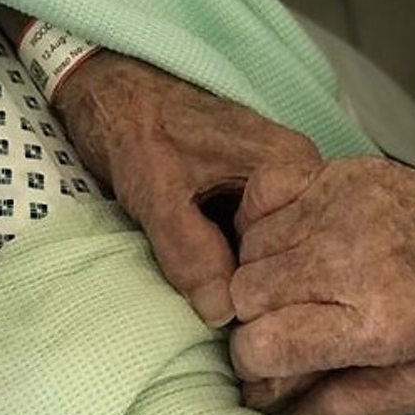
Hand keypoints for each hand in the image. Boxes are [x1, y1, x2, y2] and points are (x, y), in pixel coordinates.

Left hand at [54, 52, 321, 326]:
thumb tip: (223, 312)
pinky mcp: (248, 200)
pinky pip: (249, 245)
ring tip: (219, 310)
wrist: (109, 93)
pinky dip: (229, 266)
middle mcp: (296, 181)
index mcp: (292, 169)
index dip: (275, 290)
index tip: (246, 321)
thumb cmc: (134, 126)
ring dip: (242, 280)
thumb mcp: (158, 192)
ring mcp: (273, 192)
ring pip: (268, 255)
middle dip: (261, 289)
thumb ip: (190, 251)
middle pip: (291, 255)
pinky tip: (210, 286)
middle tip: (228, 321)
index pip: (306, 248)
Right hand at [230, 157, 414, 414]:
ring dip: (261, 277)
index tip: (280, 375)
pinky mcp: (346, 173)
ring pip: (249, 246)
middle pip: (246, 293)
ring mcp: (346, 206)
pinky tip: (299, 246)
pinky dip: (266, 224)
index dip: (260, 370)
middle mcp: (354, 258)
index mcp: (381, 320)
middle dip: (257, 324)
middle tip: (294, 334)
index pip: (263, 344)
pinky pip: (268, 195)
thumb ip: (362, 405)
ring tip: (302, 292)